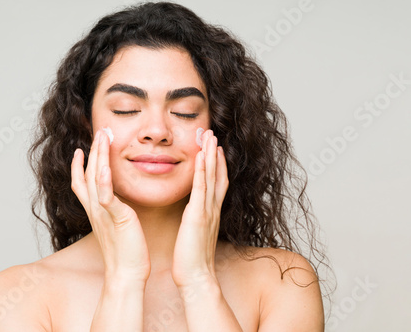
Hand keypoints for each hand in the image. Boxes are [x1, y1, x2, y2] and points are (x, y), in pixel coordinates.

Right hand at [71, 129, 150, 281]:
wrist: (127, 274)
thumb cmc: (126, 252)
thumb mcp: (117, 226)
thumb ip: (114, 211)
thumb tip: (117, 203)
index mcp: (96, 211)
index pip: (82, 183)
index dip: (79, 166)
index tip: (81, 149)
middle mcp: (95, 210)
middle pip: (86, 174)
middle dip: (92, 151)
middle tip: (99, 132)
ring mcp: (103, 213)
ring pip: (94, 179)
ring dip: (97, 156)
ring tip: (103, 137)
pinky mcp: (116, 218)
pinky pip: (106, 196)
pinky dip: (103, 180)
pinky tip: (104, 166)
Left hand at [172, 129, 228, 288]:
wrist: (196, 277)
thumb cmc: (192, 259)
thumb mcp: (195, 234)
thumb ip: (196, 220)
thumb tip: (193, 213)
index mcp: (210, 213)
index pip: (217, 183)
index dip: (217, 164)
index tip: (215, 148)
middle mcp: (212, 209)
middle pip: (217, 175)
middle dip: (215, 153)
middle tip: (213, 133)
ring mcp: (207, 211)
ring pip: (211, 177)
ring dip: (210, 155)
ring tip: (209, 136)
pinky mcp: (198, 216)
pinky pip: (200, 189)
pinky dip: (202, 171)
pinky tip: (201, 156)